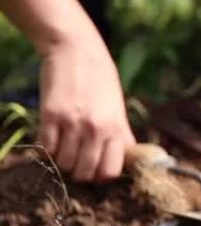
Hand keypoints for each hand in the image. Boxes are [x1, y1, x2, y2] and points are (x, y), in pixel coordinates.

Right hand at [38, 39, 134, 181]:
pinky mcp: (50, 115)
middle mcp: (95, 129)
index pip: (110, 171)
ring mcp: (72, 123)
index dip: (102, 175)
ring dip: (63, 160)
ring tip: (66, 146)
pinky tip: (53, 137)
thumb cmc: (101, 79)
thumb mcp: (118, 107)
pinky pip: (46, 148)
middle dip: (81, 171)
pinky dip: (48, 148)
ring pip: (64, 163)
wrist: (76, 50)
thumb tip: (128, 158)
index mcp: (116, 128)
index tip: (97, 168)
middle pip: (84, 172)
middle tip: (78, 159)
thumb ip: (121, 133)